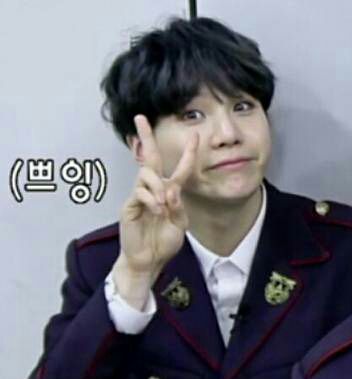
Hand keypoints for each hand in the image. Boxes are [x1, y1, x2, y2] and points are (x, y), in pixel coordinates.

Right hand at [113, 115, 197, 306]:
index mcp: (170, 194)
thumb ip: (179, 208)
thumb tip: (172, 190)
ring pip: (147, 175)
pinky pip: (139, 192)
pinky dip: (151, 199)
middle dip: (146, 137)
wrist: (148, 260)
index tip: (195, 136)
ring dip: (158, 187)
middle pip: (150, 159)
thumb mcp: (180, 226)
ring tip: (163, 205)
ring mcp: (140, 196)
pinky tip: (156, 210)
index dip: (188, 154)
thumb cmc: (163, 243)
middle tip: (141, 118)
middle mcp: (154, 190)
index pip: (180, 170)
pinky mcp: (129, 205)